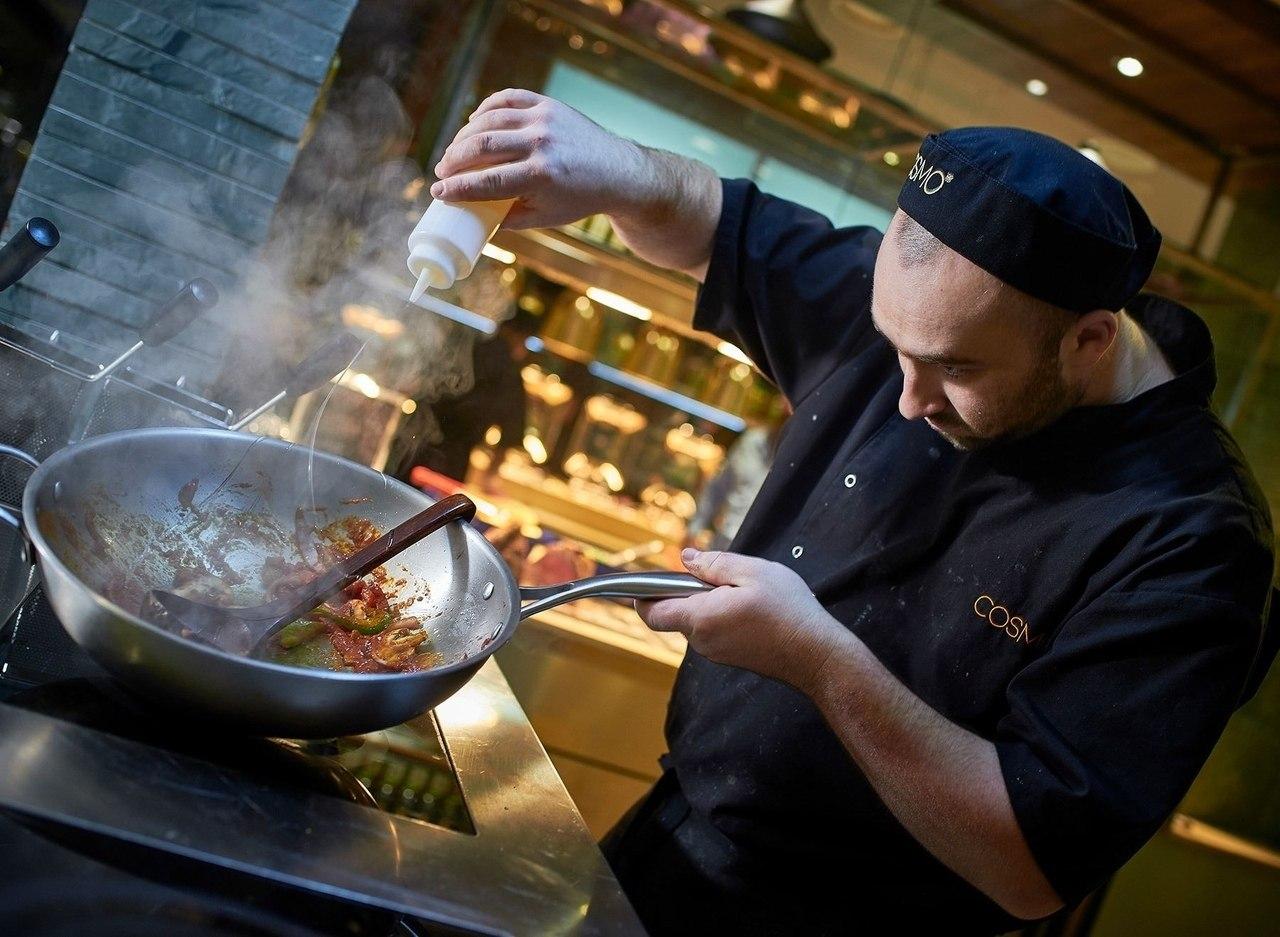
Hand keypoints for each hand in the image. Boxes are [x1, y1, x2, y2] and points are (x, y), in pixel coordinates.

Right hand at [431, 89, 645, 229]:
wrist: (617, 172)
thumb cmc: (578, 199)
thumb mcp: (544, 217)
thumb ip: (508, 218)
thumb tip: (473, 217)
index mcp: (542, 176)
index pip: (487, 182)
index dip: (457, 188)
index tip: (438, 192)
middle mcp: (542, 144)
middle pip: (482, 146)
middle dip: (454, 159)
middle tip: (442, 170)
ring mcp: (544, 119)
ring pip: (489, 120)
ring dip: (464, 136)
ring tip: (454, 151)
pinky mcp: (548, 104)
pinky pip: (506, 98)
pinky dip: (485, 109)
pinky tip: (473, 123)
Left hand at [636, 549, 845, 690]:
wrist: (817, 655)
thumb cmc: (789, 612)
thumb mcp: (753, 572)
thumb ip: (715, 564)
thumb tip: (686, 559)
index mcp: (700, 618)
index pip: (651, 612)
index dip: (640, 595)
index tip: (640, 580)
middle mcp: (702, 641)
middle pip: (675, 613)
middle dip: (687, 591)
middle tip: (720, 575)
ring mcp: (716, 653)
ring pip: (696, 621)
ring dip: (708, 602)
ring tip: (744, 591)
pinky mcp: (731, 657)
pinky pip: (713, 631)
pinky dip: (721, 615)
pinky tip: (751, 608)